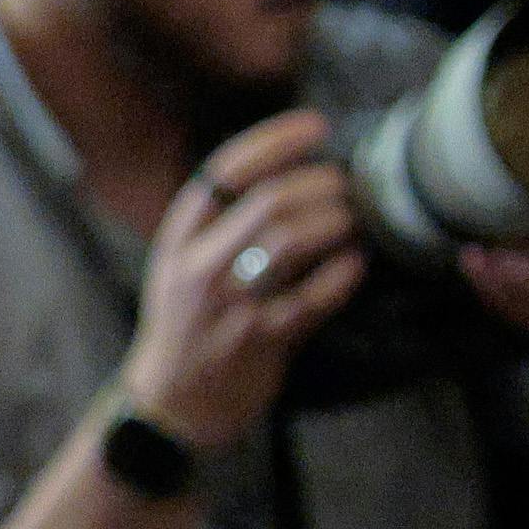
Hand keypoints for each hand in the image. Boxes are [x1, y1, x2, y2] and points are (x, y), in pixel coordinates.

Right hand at [124, 113, 368, 450]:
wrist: (172, 402)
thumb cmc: (188, 322)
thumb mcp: (182, 263)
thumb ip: (220, 221)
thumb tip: (287, 167)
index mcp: (179, 239)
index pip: (225, 170)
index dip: (276, 141)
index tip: (317, 126)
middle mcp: (200, 267)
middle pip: (268, 202)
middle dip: (320, 184)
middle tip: (347, 184)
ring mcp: (232, 306)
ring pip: (290, 243)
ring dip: (335, 222)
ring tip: (355, 218)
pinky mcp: (263, 342)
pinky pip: (314, 298)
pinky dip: (343, 274)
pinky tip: (357, 263)